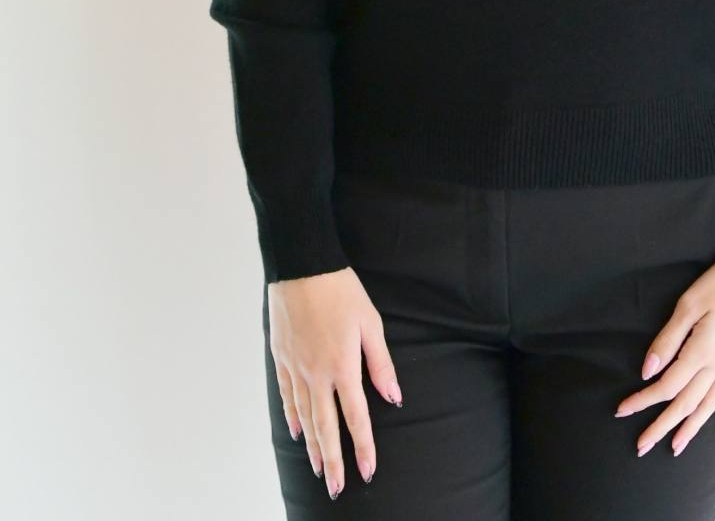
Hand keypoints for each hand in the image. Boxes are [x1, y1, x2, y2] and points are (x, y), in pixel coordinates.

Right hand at [267, 267, 402, 500]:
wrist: (301, 265)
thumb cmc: (340, 290)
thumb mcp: (370, 322)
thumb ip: (381, 363)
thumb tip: (393, 396)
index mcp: (342, 366)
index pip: (356, 417)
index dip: (364, 447)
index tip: (368, 471)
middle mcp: (317, 374)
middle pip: (326, 427)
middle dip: (334, 460)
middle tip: (337, 488)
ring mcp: (296, 368)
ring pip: (304, 417)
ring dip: (313, 446)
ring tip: (318, 469)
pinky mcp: (281, 357)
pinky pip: (287, 396)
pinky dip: (292, 417)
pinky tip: (296, 432)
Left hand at [613, 260, 714, 457]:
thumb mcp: (689, 304)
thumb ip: (668, 339)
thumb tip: (648, 371)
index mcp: (701, 352)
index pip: (667, 386)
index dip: (643, 400)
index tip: (623, 410)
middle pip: (686, 404)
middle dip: (662, 426)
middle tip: (642, 444)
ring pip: (710, 404)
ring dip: (692, 427)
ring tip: (676, 446)